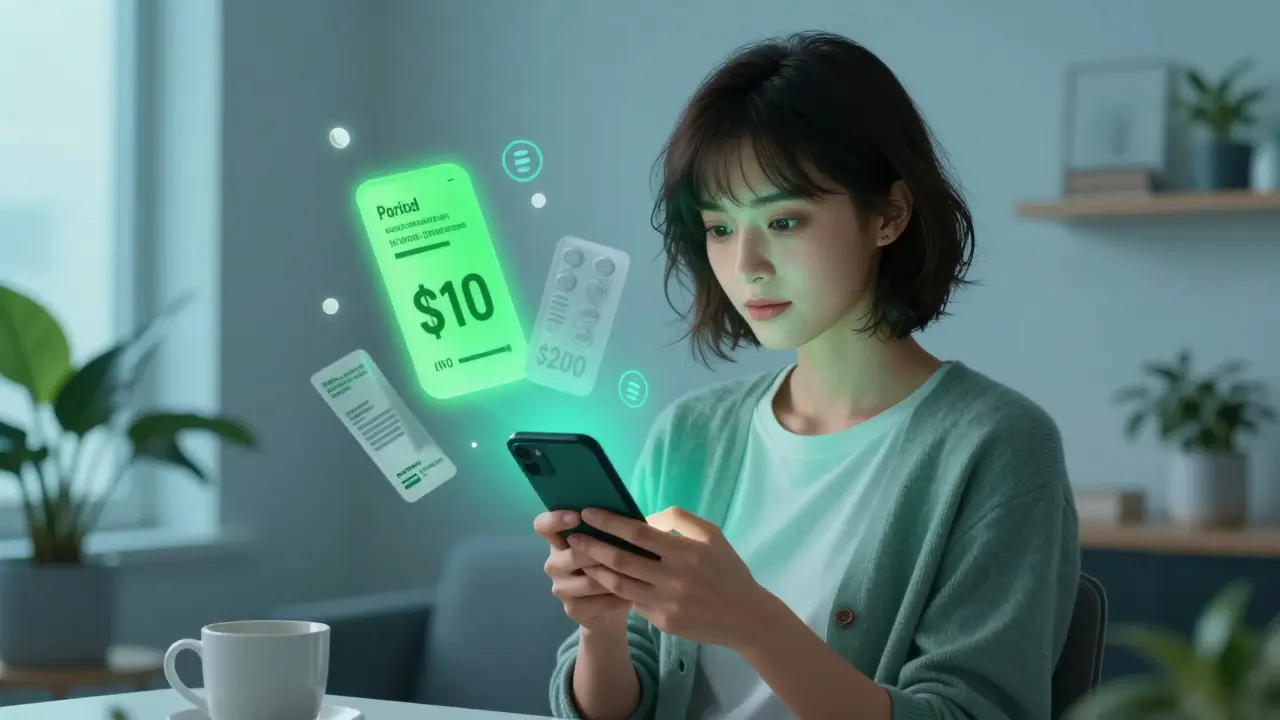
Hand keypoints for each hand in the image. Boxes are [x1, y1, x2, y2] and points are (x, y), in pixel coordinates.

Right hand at [533, 510, 631, 632]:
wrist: (611, 608)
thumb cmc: (612, 566)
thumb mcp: (611, 545)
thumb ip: (608, 530)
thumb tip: (623, 514)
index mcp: (559, 541)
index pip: (542, 525)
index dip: (556, 519)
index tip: (578, 517)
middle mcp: (554, 563)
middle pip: (572, 555)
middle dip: (600, 553)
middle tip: (625, 552)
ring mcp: (560, 588)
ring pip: (589, 580)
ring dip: (614, 577)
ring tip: (634, 574)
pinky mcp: (572, 609)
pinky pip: (598, 601)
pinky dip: (617, 597)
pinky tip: (630, 595)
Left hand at [570, 506, 773, 648]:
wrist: (746, 617)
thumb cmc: (728, 570)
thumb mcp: (711, 535)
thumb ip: (679, 519)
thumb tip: (645, 517)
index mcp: (684, 551)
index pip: (638, 533)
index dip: (610, 522)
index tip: (588, 513)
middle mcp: (673, 578)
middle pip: (621, 559)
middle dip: (593, 546)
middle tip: (573, 537)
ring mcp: (666, 603)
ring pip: (620, 584)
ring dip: (597, 571)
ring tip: (581, 560)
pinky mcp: (663, 622)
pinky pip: (634, 602)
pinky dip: (617, 590)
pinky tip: (604, 580)